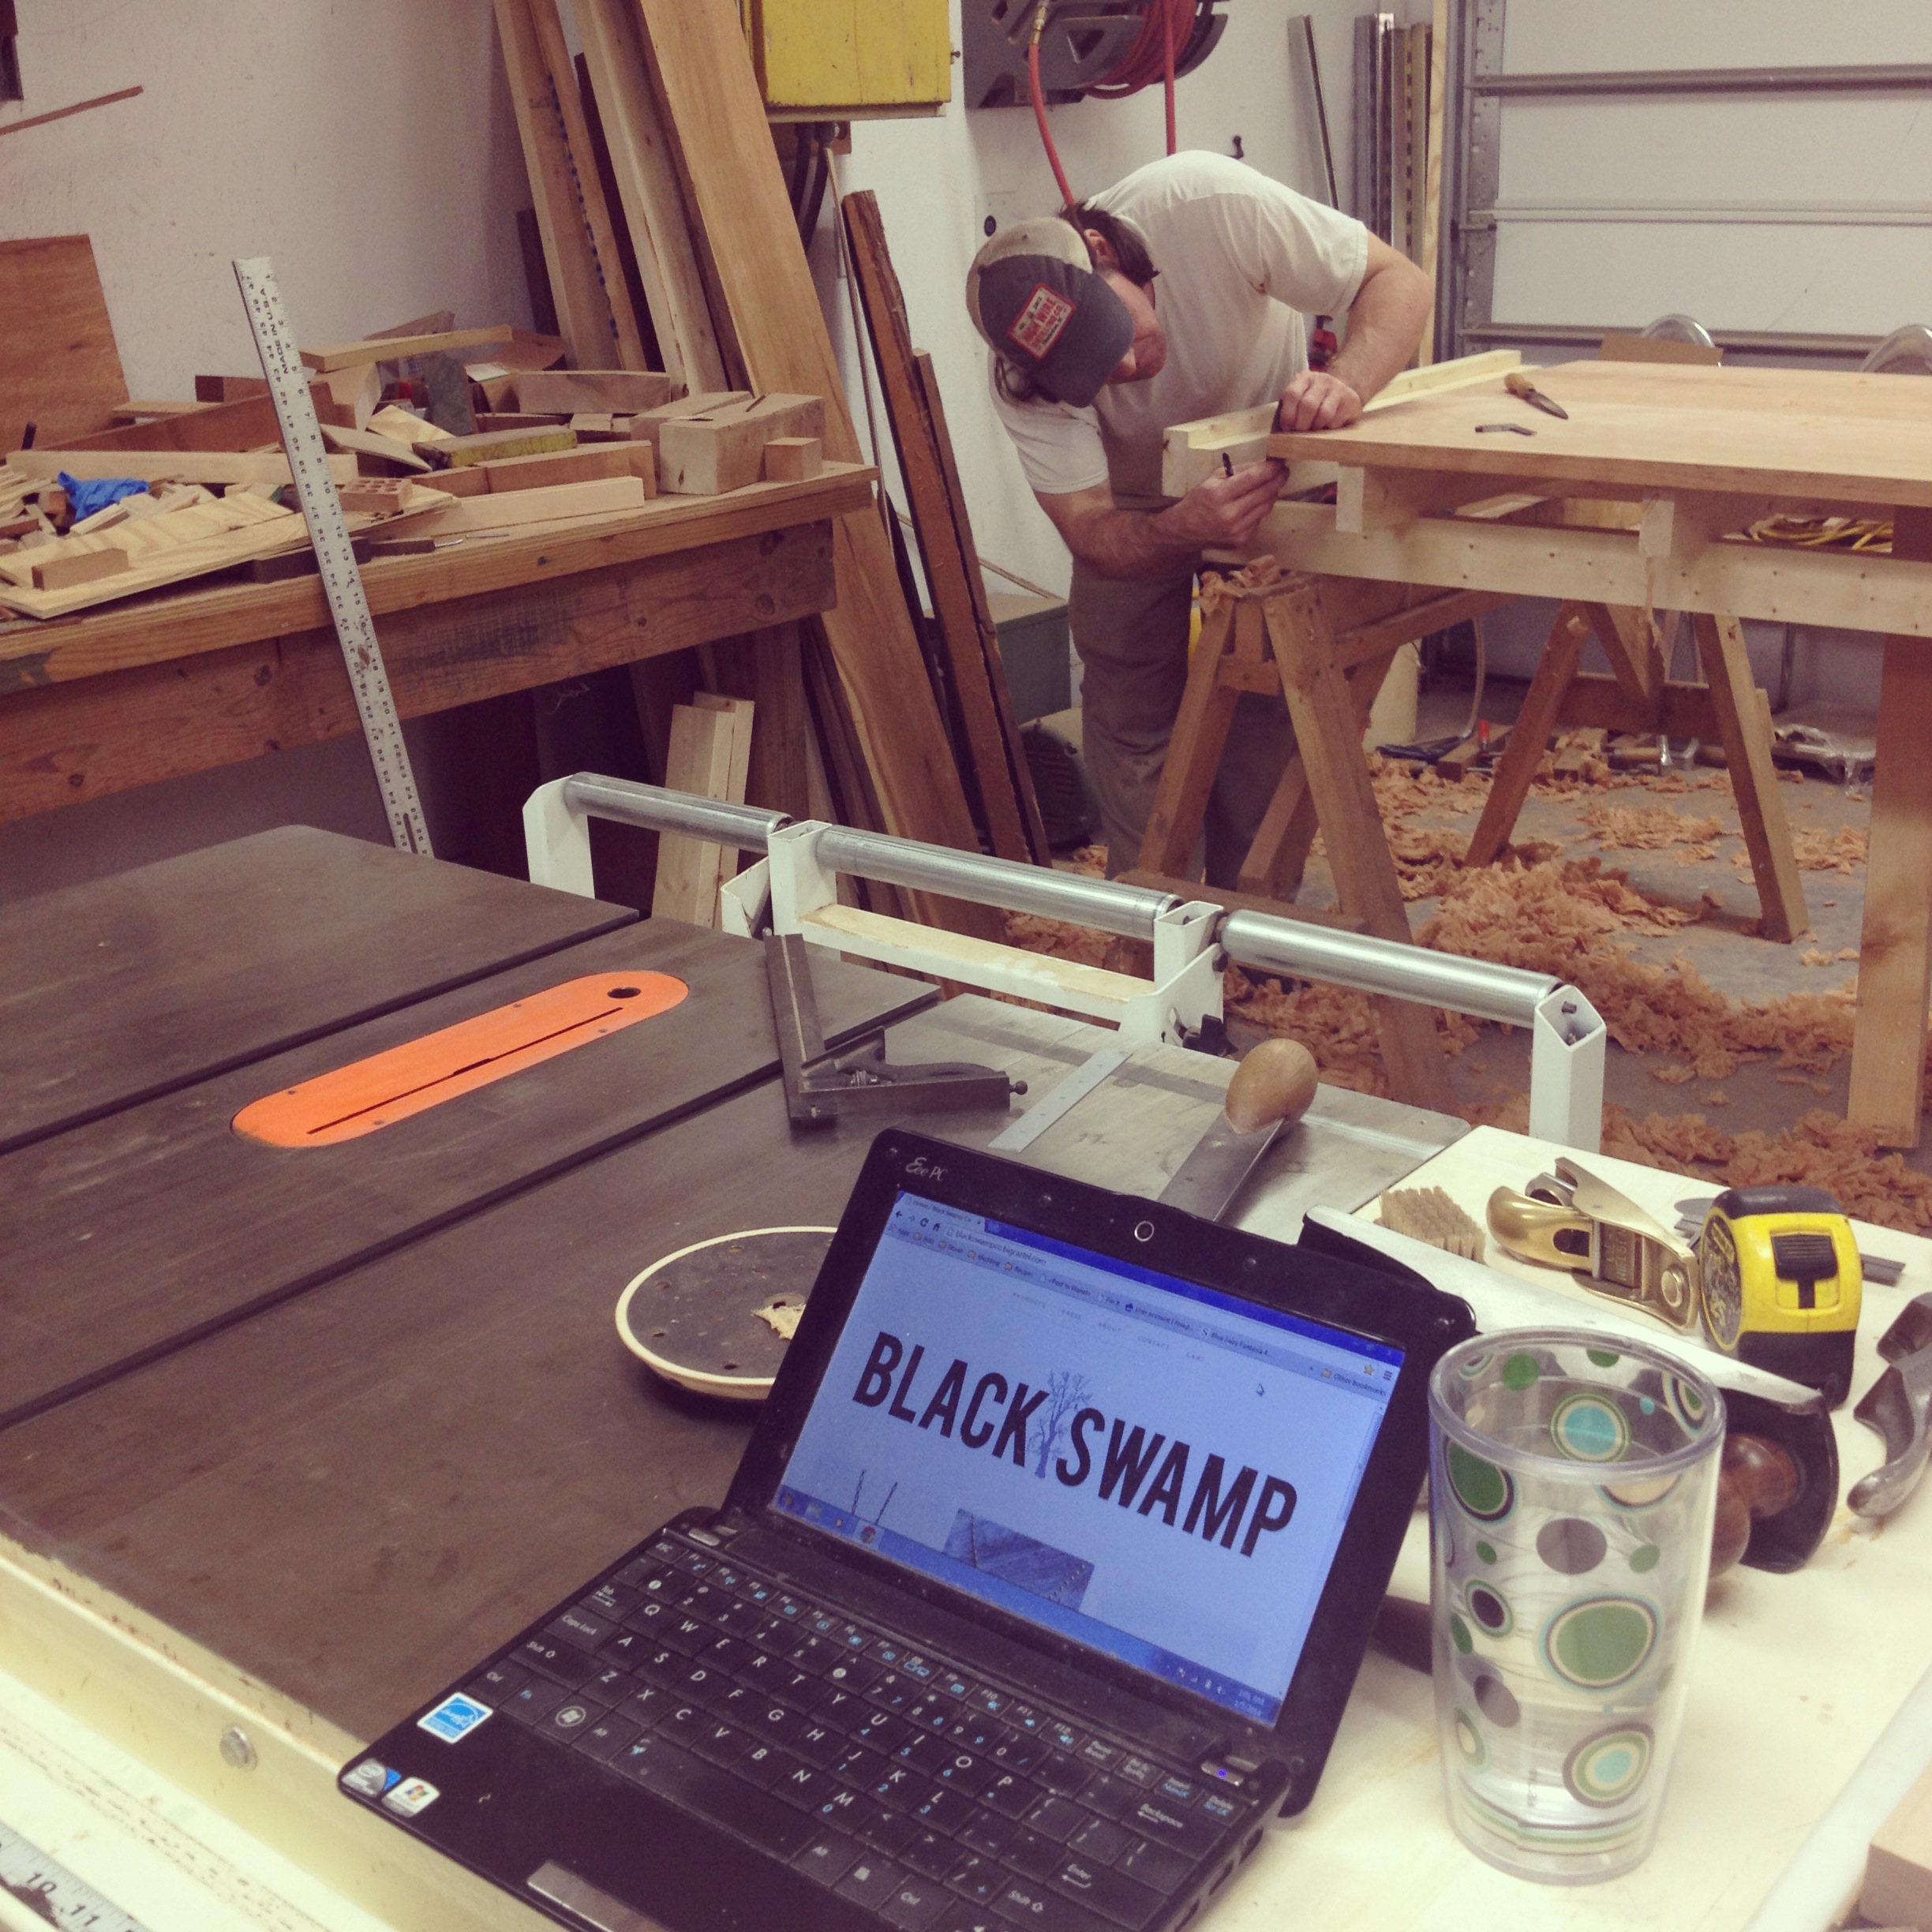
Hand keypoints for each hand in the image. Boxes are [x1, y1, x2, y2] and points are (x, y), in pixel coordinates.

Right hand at [1161, 460, 1286, 549]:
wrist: (1186, 531)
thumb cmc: (1200, 501)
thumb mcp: (1213, 479)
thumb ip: (1238, 471)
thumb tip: (1262, 465)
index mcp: (1219, 494)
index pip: (1253, 478)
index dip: (1269, 469)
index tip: (1279, 463)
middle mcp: (1230, 514)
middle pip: (1265, 493)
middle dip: (1278, 480)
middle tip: (1284, 471)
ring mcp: (1237, 529)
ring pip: (1266, 507)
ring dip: (1272, 494)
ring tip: (1272, 485)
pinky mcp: (1241, 539)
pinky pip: (1259, 520)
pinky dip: (1260, 510)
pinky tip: (1254, 504)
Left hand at [1278, 369, 1362, 431]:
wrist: (1343, 391)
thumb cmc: (1315, 400)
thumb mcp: (1300, 397)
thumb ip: (1290, 408)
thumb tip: (1282, 431)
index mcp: (1304, 378)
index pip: (1292, 394)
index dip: (1288, 415)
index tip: (1287, 427)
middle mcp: (1322, 380)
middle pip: (1308, 405)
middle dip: (1302, 424)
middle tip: (1301, 431)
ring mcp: (1338, 388)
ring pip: (1324, 414)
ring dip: (1316, 427)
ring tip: (1315, 428)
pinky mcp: (1351, 400)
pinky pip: (1336, 420)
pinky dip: (1329, 428)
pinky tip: (1328, 425)